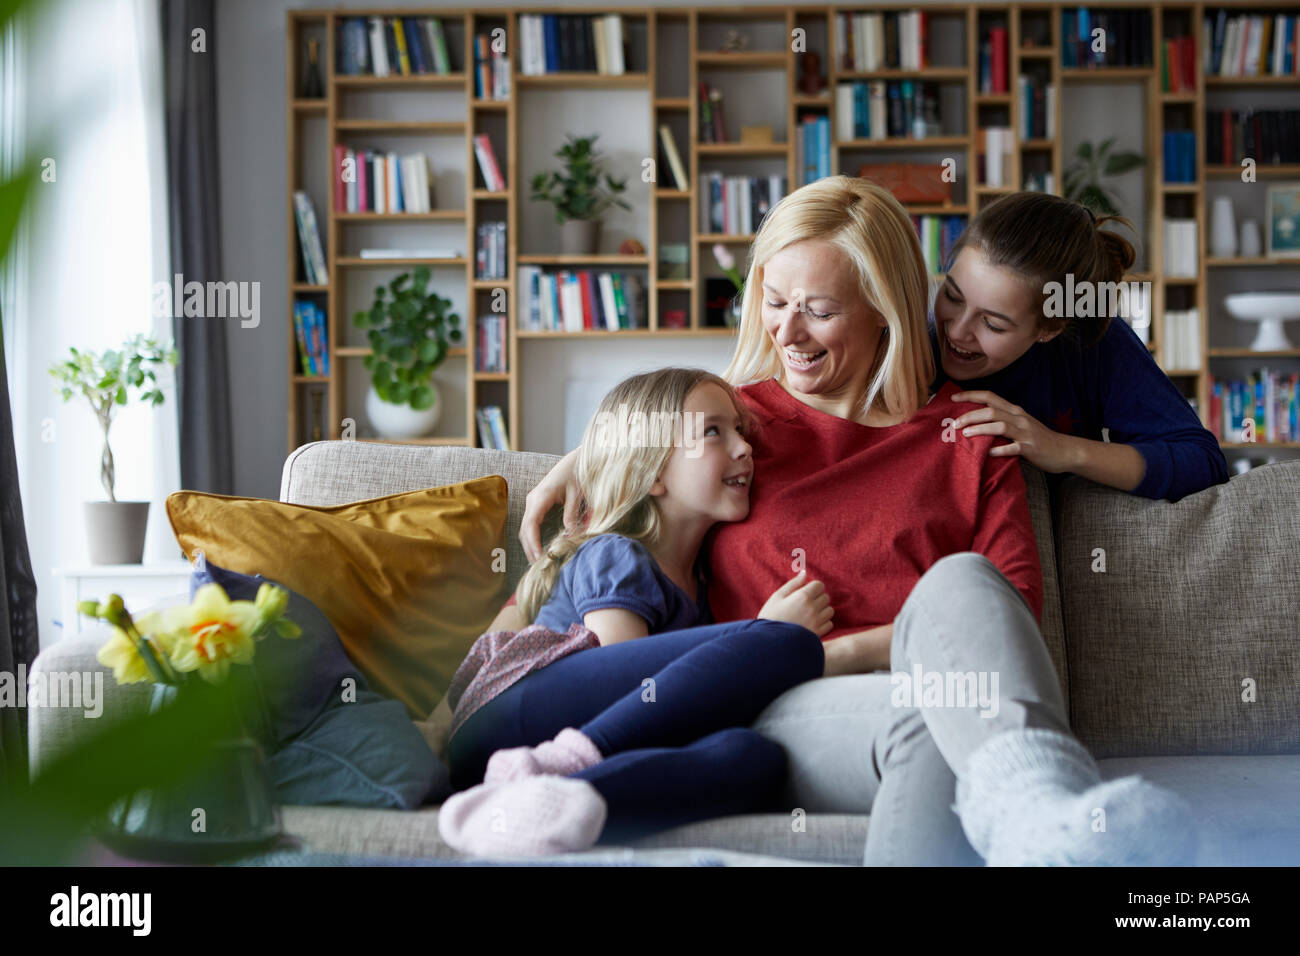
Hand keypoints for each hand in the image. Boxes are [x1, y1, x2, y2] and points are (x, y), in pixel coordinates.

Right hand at [521, 448, 585, 563]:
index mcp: (540, 497)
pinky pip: (531, 524)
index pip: (531, 524)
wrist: (575, 460)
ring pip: (526, 528)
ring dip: (530, 545)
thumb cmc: (577, 474)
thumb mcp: (576, 495)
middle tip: (539, 567)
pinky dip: (533, 538)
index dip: (533, 543)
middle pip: (525, 529)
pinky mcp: (537, 504)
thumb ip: (572, 516)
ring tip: (538, 562)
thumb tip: (569, 538)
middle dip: (530, 548)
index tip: (538, 558)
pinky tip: (540, 549)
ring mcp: (533, 502)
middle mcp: (532, 500)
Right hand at [758, 570, 833, 637]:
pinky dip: (824, 623)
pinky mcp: (818, 634)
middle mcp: (812, 608)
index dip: (813, 587)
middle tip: (805, 604)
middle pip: (826, 597)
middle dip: (818, 598)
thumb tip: (805, 574)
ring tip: (809, 615)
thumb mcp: (777, 597)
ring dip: (822, 611)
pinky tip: (812, 624)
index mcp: (802, 596)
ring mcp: (816, 622)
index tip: (806, 593)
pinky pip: (829, 624)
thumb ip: (793, 584)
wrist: (768, 641)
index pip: (819, 585)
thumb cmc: (770, 616)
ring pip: (829, 611)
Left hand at [950, 390, 1077, 473]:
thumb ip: (1002, 421)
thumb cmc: (1039, 438)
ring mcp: (1025, 432)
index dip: (971, 395)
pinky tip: (988, 453)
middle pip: (991, 410)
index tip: (952, 399)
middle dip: (970, 415)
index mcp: (1014, 411)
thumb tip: (976, 422)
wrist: (1066, 450)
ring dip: (981, 429)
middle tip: (953, 424)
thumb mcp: (1020, 425)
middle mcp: (1019, 418)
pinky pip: (1013, 447)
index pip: (990, 397)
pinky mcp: (1030, 448)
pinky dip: (999, 449)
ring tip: (965, 433)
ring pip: (1000, 426)